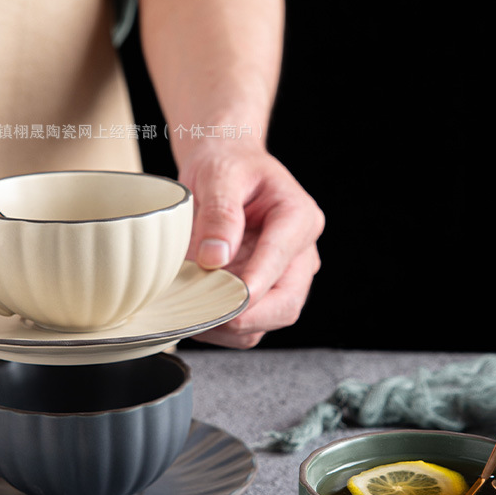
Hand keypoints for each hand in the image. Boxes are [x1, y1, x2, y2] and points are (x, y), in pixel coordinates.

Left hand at [180, 142, 323, 347]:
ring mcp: (287, 276)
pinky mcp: (268, 291)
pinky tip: (201, 314)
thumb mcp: (219, 175)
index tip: (225, 300)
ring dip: (233, 327)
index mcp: (298, 217)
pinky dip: (227, 329)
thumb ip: (219, 214)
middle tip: (204, 315)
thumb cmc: (228, 165)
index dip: (253, 285)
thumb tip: (215, 259)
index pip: (280, 259)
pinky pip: (254, 324)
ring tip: (195, 312)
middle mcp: (301, 252)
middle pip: (287, 302)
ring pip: (271, 320)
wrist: (228, 165)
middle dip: (247, 317)